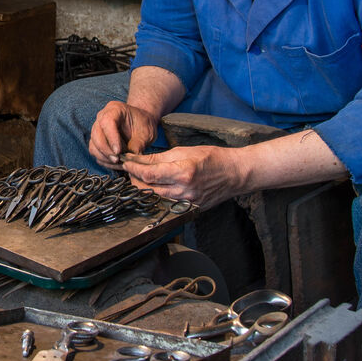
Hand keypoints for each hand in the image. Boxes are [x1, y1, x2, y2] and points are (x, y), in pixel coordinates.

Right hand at [88, 101, 159, 169]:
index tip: (118, 151)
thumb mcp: (147, 133)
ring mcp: (97, 129)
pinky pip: (95, 152)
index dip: (111, 138)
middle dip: (106, 150)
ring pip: (93, 145)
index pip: (107, 122)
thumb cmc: (143, 125)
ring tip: (118, 162)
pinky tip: (115, 163)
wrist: (140, 124)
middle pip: (96, 135)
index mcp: (115, 109)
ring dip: (104, 157)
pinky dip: (104, 160)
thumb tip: (130, 159)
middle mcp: (102, 117)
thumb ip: (139, 144)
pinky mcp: (96, 140)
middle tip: (118, 159)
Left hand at [119, 145, 246, 207]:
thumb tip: (139, 160)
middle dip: (135, 179)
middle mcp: (184, 191)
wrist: (235, 173)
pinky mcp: (190, 209)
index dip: (133, 169)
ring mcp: (187, 203)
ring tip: (139, 178)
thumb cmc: (213, 158)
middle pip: (148, 189)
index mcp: (182, 173)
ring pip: (155, 198)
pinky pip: (167, 203)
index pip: (148, 174)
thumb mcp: (185, 151)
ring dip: (144, 189)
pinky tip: (154, 187)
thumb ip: (160, 158)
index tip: (125, 163)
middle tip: (130, 170)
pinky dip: (157, 195)